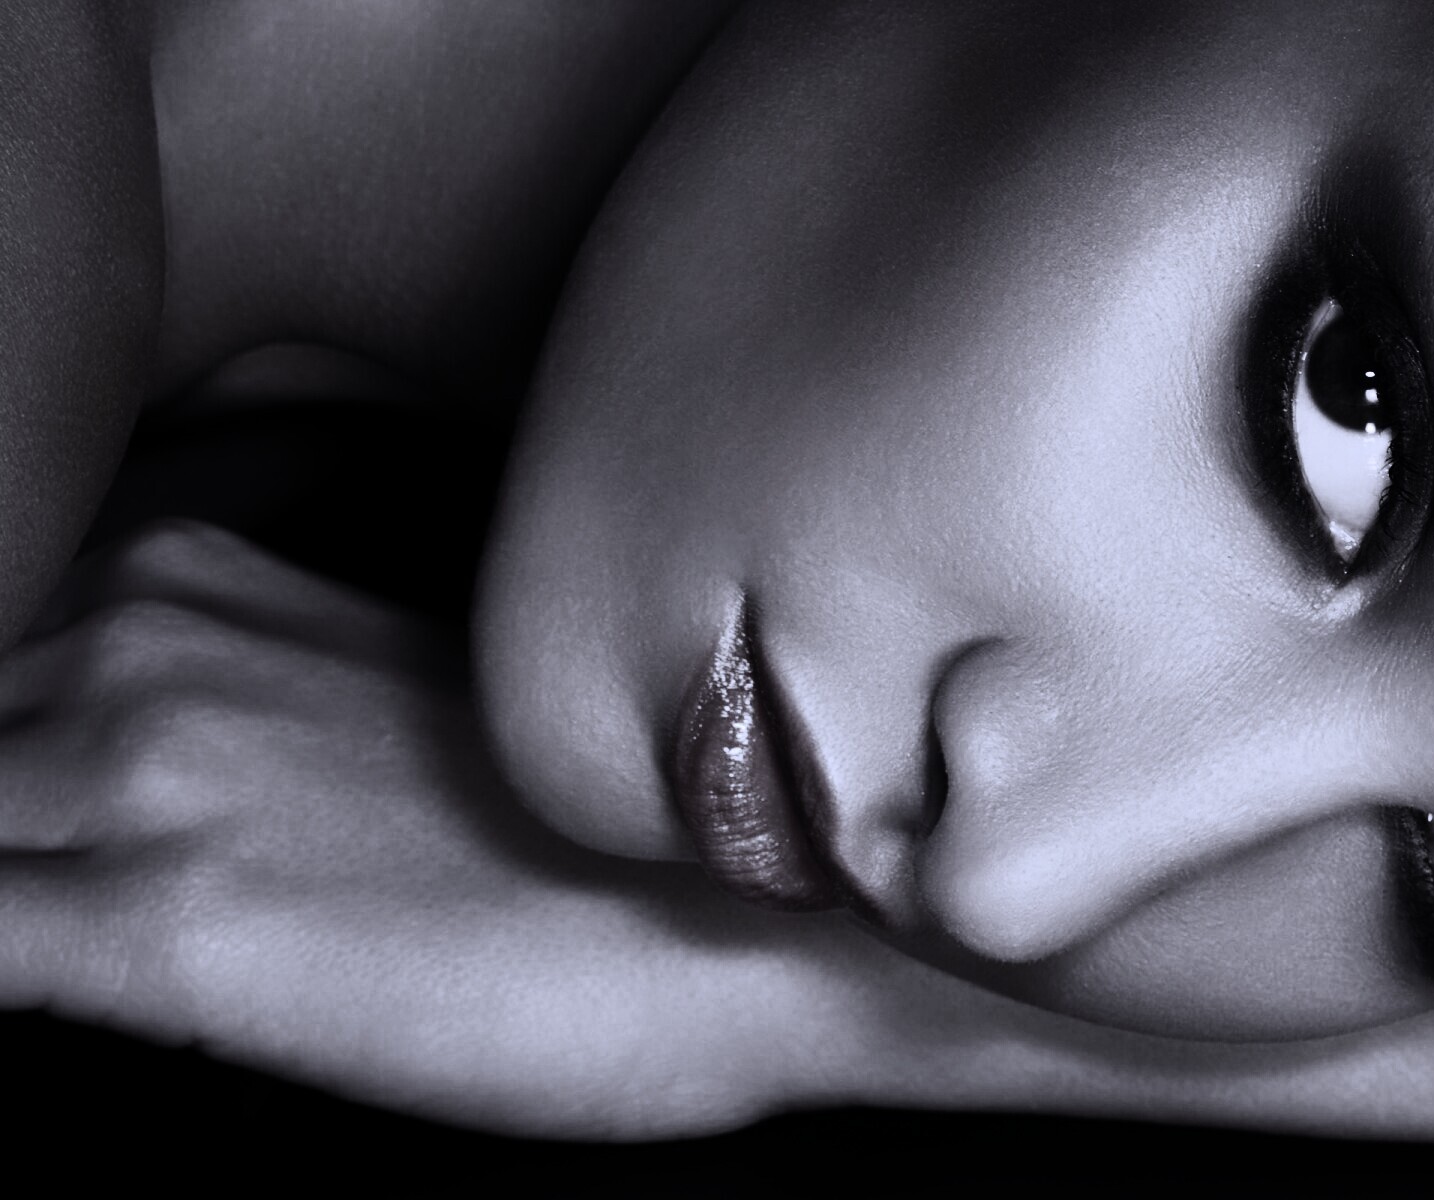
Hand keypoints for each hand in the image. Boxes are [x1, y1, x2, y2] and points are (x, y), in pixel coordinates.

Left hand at [0, 519, 896, 1136]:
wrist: (746, 924)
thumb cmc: (584, 840)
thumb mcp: (370, 705)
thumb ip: (210, 699)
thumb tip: (99, 773)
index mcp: (188, 579)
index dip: (1, 784)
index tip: (58, 840)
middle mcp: (144, 641)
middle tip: (70, 890)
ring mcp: (145, 769)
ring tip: (87, 934)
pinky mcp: (163, 924)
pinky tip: (72, 990)